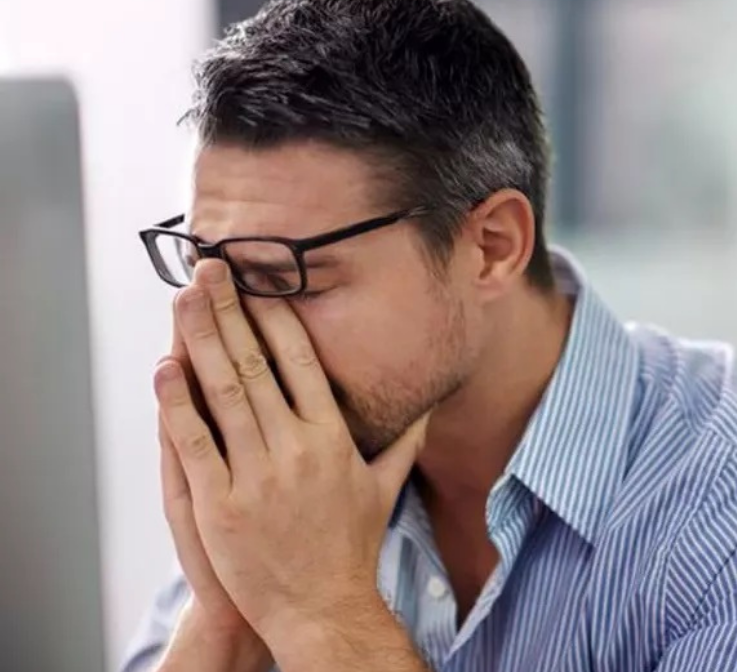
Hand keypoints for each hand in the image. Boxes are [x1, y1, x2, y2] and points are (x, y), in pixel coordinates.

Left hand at [154, 259, 427, 654]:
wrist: (323, 609)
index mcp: (333, 438)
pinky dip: (177, 403)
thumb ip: (405, 442)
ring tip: (185, 299)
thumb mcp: (384, 489)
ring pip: (224, 392)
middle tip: (211, 270)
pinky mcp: (221, 504)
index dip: (276, 316)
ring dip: (201, 340)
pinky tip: (166, 367)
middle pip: (257, 364)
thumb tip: (428, 408)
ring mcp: (256, 476)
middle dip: (230, 311)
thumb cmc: (351, 549)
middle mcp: (297, 448)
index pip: (302, 361)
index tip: (258, 282)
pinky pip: (194, 442)